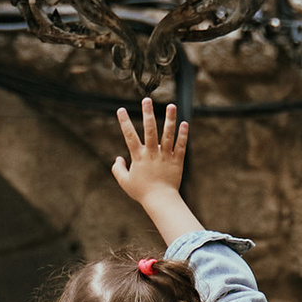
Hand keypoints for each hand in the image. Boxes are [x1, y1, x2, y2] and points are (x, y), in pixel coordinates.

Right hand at [112, 95, 192, 231]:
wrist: (161, 201)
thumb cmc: (141, 192)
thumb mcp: (124, 182)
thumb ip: (118, 169)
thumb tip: (118, 157)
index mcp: (139, 157)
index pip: (130, 136)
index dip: (124, 123)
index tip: (121, 110)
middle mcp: (152, 153)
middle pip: (150, 130)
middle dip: (148, 114)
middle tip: (147, 100)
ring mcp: (166, 156)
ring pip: (168, 135)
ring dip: (169, 119)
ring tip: (171, 105)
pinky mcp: (177, 161)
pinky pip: (180, 146)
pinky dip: (183, 135)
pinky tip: (184, 123)